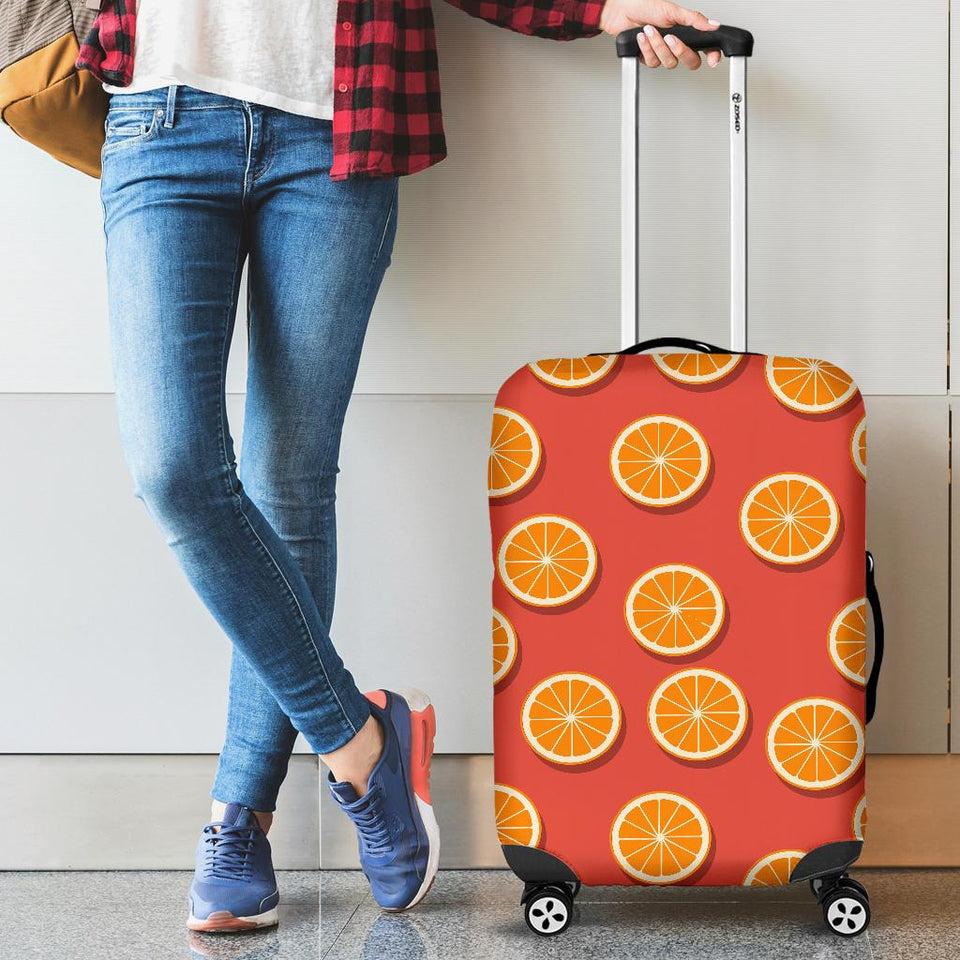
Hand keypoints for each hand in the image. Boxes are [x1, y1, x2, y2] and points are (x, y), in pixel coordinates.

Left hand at [598, 0, 721, 69]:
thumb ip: (693, 20)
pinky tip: (641, 37)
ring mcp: (663, 53)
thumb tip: (713, 25)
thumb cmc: (646, 7)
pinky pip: (653, 62)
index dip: (712, 55)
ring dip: (658, 46)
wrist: (622, 12)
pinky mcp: (649, 59)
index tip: (712, 60)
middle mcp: (677, 45)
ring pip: (669, 62)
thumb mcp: (672, 10)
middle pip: (691, 61)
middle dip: (680, 51)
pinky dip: (646, 48)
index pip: (705, 48)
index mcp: (687, 33)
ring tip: (649, 30)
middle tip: (670, 38)